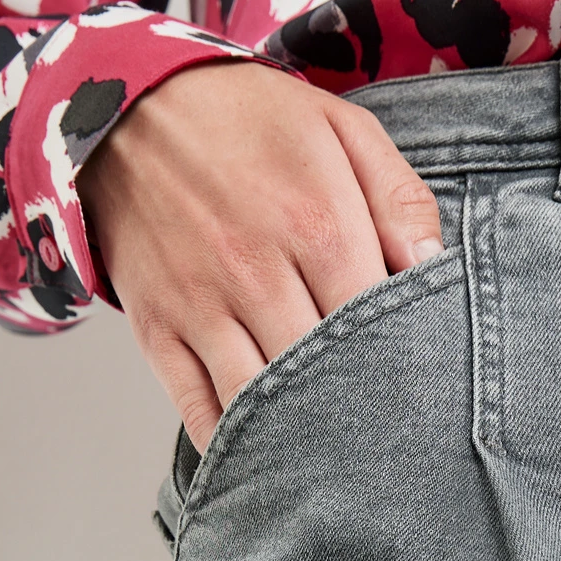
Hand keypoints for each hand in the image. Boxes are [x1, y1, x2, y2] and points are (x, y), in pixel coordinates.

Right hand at [77, 59, 443, 453]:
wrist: (125, 101)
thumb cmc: (248, 119)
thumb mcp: (341, 128)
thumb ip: (399, 198)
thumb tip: (435, 269)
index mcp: (317, 222)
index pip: (380, 322)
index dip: (408, 359)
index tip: (427, 385)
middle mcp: (257, 271)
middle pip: (328, 372)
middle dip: (363, 407)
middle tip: (393, 437)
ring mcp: (201, 304)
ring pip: (263, 402)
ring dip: (302, 436)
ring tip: (339, 459)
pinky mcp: (157, 327)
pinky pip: (197, 407)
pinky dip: (232, 442)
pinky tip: (267, 459)